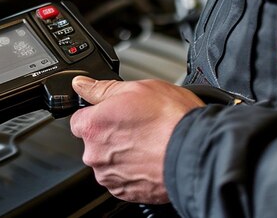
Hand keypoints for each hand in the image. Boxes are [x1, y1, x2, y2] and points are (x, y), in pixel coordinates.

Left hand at [70, 76, 203, 203]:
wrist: (197, 153)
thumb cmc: (170, 119)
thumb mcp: (134, 88)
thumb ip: (101, 88)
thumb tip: (81, 84)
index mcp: (92, 126)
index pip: (79, 118)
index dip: (97, 113)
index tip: (112, 112)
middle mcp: (95, 154)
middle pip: (93, 140)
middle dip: (109, 133)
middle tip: (135, 124)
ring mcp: (110, 176)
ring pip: (107, 160)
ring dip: (121, 152)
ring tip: (147, 141)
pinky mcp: (126, 193)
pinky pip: (121, 178)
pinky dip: (132, 169)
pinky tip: (149, 156)